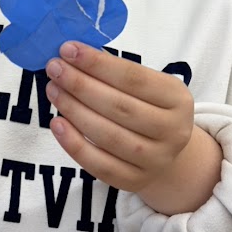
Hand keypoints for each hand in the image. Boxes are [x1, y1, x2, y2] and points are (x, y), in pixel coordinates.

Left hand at [45, 42, 194, 194]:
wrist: (166, 151)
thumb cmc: (147, 107)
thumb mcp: (146, 85)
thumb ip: (114, 72)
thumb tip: (71, 55)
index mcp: (177, 98)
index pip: (133, 78)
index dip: (97, 63)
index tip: (68, 49)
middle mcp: (173, 131)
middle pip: (119, 106)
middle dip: (81, 84)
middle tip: (54, 68)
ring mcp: (156, 160)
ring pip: (108, 136)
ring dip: (74, 110)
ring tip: (53, 90)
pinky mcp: (135, 182)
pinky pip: (100, 165)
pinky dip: (74, 144)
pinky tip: (57, 123)